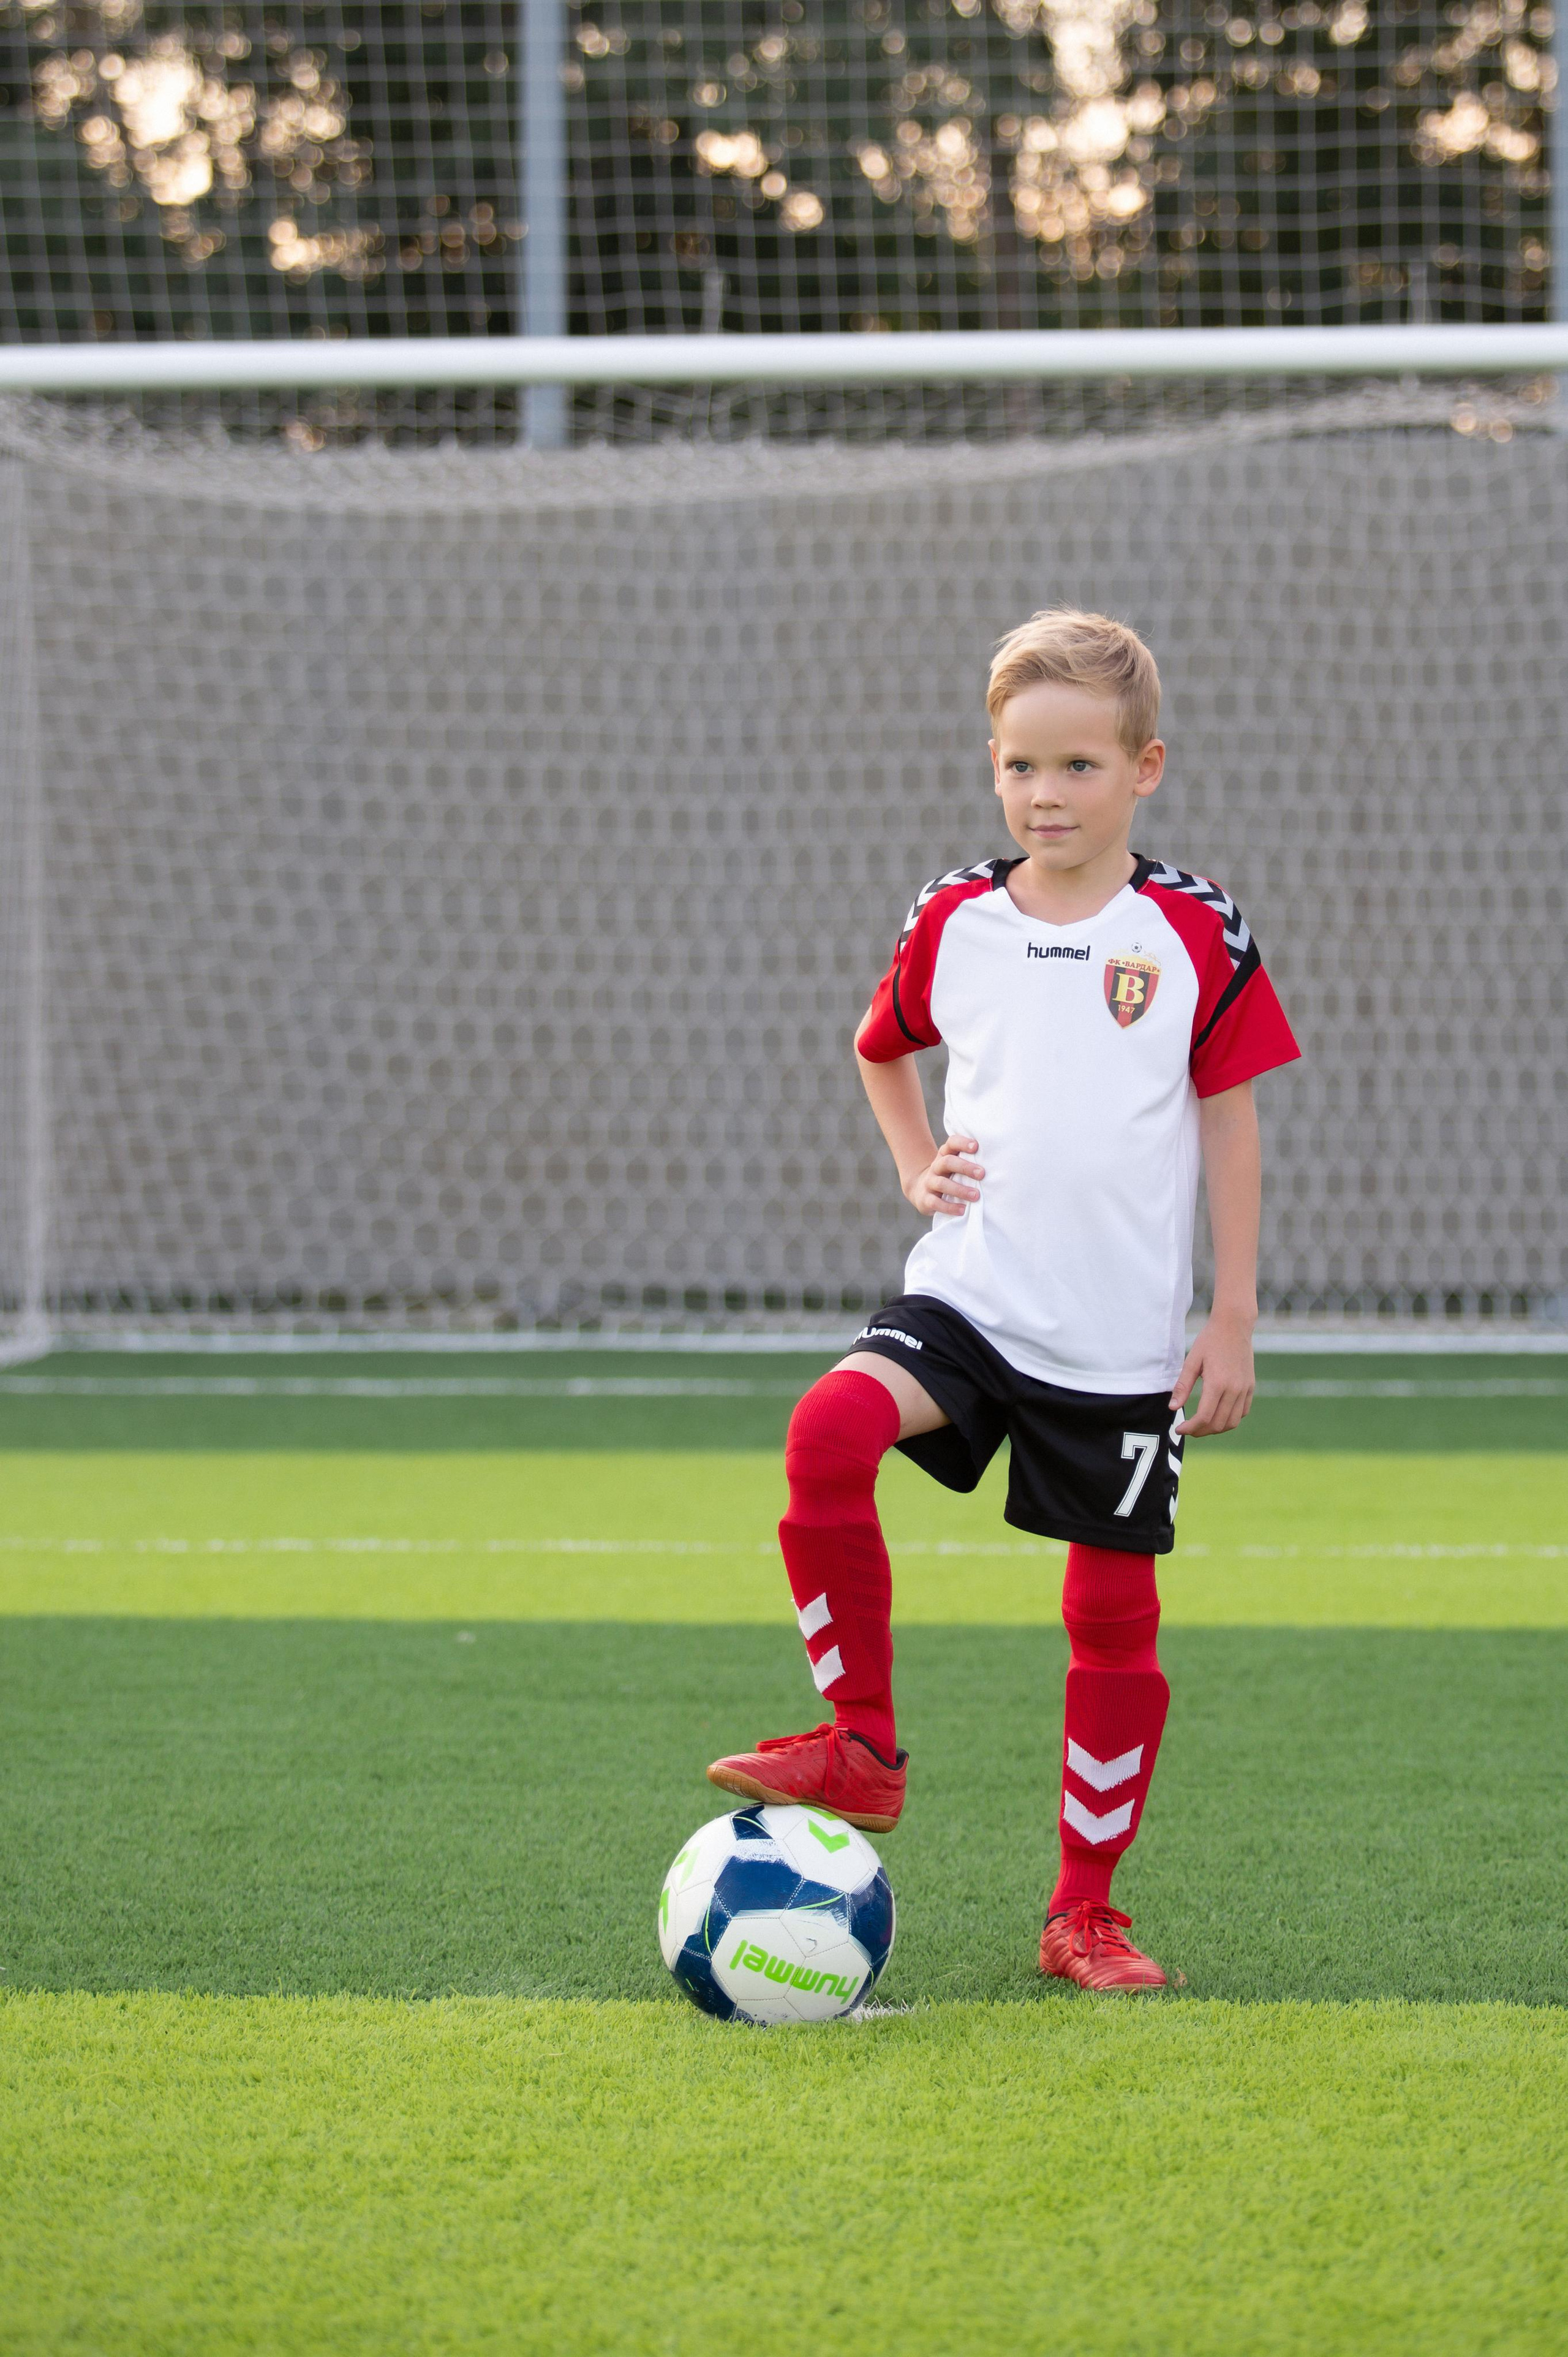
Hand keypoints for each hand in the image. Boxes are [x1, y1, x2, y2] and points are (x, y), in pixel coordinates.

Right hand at [904, 1134, 983, 1217]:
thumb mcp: (956, 1165)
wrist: (921, 1189)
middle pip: (947, 1162)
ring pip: (942, 1184)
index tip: (976, 1147)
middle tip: (982, 1174)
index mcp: (945, 1155)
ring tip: (976, 1196)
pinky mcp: (925, 1199)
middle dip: (965, 1167)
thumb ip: (970, 1161)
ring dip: (960, 1190)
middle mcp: (936, 1167)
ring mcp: (929, 1183)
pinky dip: (950, 1207)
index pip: (951, 1143)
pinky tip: (962, 1210)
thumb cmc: (948, 1176)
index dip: (962, 1143)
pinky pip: (936, 1202)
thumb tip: (998, 1162)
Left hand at [1169, 1309, 1255, 1436]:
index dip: (1190, 1428)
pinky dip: (1230, 1419)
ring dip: (1216, 1428)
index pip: (1204, 1417)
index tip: (1179, 1428)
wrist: (1234, 1325)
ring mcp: (1244, 1389)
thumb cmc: (1210, 1340)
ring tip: (1202, 1425)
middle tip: (1188, 1428)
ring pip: (1233, 1422)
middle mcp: (1234, 1389)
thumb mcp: (1192, 1361)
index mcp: (1217, 1383)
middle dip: (1201, 1431)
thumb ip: (1182, 1386)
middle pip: (1218, 1424)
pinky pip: (1243, 1412)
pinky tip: (1218, 1414)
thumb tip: (1172, 1408)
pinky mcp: (1250, 1386)